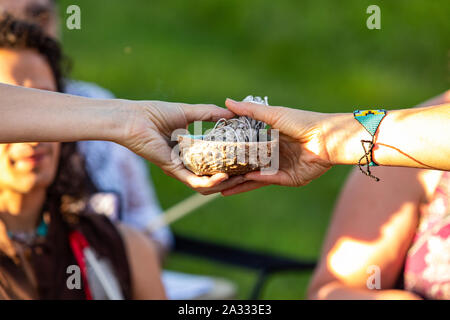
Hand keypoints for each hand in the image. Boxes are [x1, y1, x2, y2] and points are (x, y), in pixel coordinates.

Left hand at [118, 100, 244, 193]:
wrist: (134, 118)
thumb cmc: (155, 113)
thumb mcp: (189, 112)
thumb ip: (209, 114)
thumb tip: (231, 112)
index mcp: (190, 149)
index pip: (213, 160)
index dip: (230, 161)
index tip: (246, 157)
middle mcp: (186, 161)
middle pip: (211, 176)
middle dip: (231, 177)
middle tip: (248, 173)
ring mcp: (180, 168)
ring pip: (205, 184)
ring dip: (223, 183)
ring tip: (239, 177)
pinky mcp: (173, 170)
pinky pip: (194, 181)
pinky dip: (209, 182)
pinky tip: (223, 177)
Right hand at [222, 99, 331, 195]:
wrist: (327, 137)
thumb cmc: (302, 122)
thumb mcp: (273, 115)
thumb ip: (250, 111)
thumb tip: (226, 101)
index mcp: (271, 140)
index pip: (248, 148)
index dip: (233, 152)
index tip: (216, 155)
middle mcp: (275, 155)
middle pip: (250, 166)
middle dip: (234, 172)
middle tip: (214, 176)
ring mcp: (282, 168)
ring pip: (257, 177)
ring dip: (241, 182)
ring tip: (222, 188)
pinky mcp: (290, 178)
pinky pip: (270, 180)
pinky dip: (258, 180)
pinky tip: (244, 179)